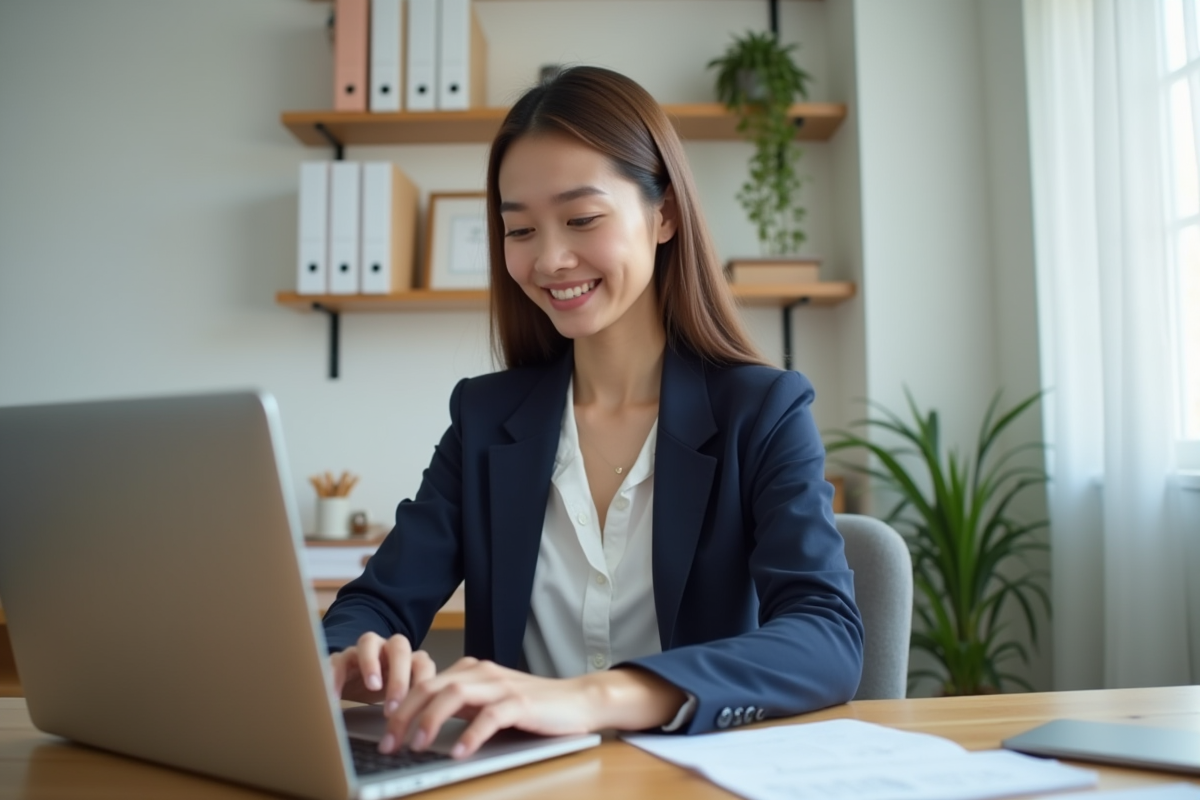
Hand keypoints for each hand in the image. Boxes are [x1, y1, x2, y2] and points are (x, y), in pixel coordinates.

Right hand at [330, 632, 437, 713]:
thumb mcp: (400, 698)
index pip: (423, 663)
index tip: (417, 709)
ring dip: (371, 664)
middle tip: (393, 707)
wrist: (353, 682)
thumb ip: (413, 705)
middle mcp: (387, 649)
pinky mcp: (340, 657)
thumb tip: (425, 731)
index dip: (422, 683)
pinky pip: (338, 660)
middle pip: (399, 648)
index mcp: (407, 659)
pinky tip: (334, 697)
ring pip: (369, 642)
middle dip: (398, 677)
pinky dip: (336, 677)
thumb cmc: (383, 690)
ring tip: (371, 687)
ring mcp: (362, 651)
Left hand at [380, 658, 686, 758]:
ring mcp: (502, 686)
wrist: (578, 700)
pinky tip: (459, 752)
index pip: (426, 684)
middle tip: (389, 743)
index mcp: (472, 671)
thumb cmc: (532, 706)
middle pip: (433, 686)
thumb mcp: (489, 703)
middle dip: (405, 714)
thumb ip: (461, 707)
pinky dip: (471, 735)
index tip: (383, 731)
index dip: (400, 706)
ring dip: (430, 720)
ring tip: (415, 745)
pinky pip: (490, 716)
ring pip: (455, 694)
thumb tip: (421, 725)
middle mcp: (483, 673)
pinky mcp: (522, 703)